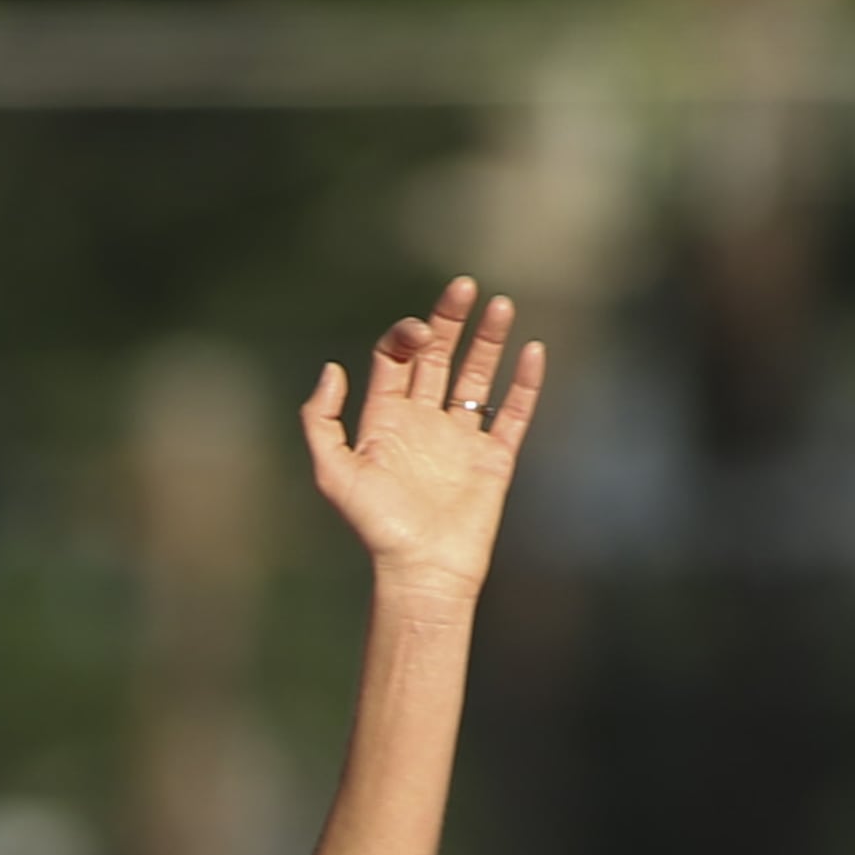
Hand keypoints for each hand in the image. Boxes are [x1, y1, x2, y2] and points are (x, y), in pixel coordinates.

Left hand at [300, 277, 544, 599]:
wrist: (423, 568)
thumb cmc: (376, 527)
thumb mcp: (334, 473)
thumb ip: (322, 421)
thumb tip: (332, 369)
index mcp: (386, 422)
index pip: (397, 360)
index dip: (407, 336)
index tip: (422, 331)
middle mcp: (424, 424)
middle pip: (439, 358)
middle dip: (450, 320)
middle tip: (464, 286)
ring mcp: (461, 440)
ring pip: (477, 377)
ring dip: (488, 341)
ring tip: (501, 305)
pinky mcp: (494, 459)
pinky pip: (513, 413)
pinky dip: (525, 383)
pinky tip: (533, 351)